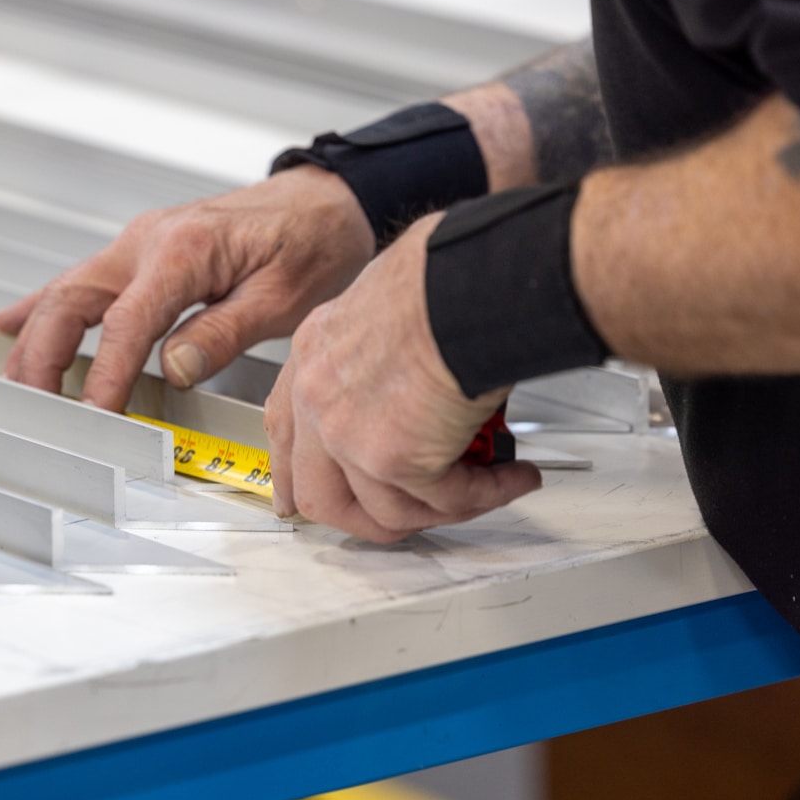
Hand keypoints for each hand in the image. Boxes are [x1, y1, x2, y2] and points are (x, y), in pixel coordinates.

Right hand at [0, 166, 375, 410]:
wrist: (326, 202)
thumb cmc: (311, 241)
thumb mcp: (283, 298)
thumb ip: (223, 332)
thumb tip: (174, 368)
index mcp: (184, 250)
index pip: (127, 324)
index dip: (106, 375)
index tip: (94, 415)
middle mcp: (150, 240)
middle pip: (71, 302)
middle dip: (42, 359)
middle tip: (35, 408)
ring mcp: (139, 244)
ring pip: (64, 292)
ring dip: (34, 339)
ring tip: (16, 385)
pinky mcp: (141, 252)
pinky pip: (79, 280)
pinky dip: (40, 305)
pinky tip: (10, 324)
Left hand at [264, 213, 542, 541]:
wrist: (471, 283)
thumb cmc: (445, 277)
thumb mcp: (386, 304)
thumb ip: (379, 354)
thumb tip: (411, 386)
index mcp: (313, 354)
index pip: (285, 432)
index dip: (295, 476)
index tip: (300, 498)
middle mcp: (320, 398)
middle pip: (320, 495)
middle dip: (366, 520)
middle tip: (406, 522)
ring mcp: (349, 435)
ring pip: (387, 512)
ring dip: (443, 508)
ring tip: (486, 487)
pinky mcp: (394, 460)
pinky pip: (445, 500)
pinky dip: (488, 494)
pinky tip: (514, 478)